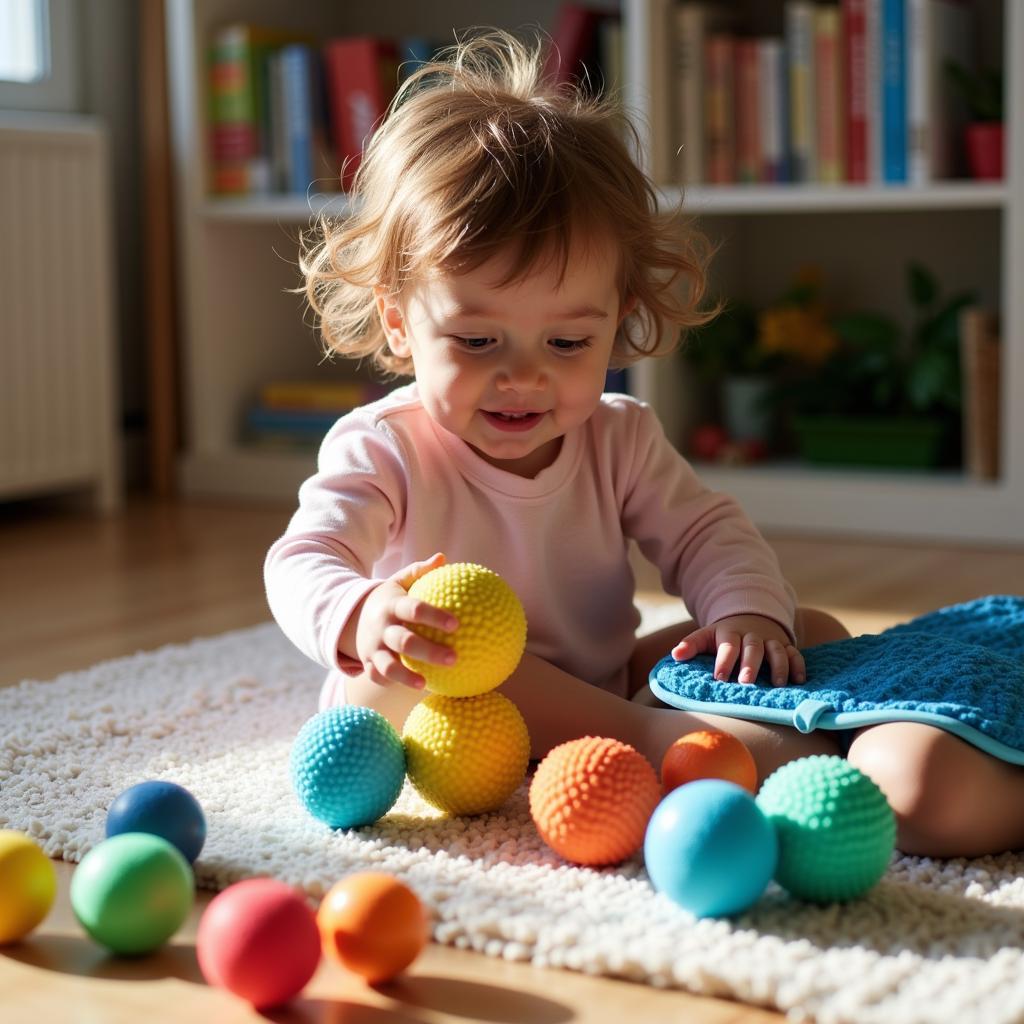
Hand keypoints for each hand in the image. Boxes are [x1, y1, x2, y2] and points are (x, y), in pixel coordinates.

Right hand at [353, 552, 459, 689]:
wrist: (352, 615)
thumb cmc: (389, 599)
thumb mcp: (398, 581)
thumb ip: (419, 571)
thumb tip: (443, 558)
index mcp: (392, 605)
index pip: (414, 610)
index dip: (434, 616)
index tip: (457, 624)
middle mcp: (382, 627)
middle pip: (404, 641)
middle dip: (429, 651)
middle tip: (454, 658)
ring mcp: (373, 647)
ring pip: (388, 665)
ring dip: (406, 676)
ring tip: (426, 683)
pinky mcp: (368, 662)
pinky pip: (378, 677)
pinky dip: (392, 684)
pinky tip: (414, 688)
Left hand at [671, 614, 805, 686]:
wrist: (750, 618)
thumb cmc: (724, 636)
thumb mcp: (706, 636)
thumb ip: (691, 645)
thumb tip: (675, 655)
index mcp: (730, 634)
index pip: (727, 645)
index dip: (724, 660)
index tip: (719, 678)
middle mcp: (752, 636)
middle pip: (753, 647)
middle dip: (750, 664)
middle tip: (746, 682)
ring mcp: (770, 640)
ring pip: (776, 649)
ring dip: (778, 666)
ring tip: (777, 684)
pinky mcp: (786, 646)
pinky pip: (795, 654)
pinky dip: (798, 666)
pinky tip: (799, 681)